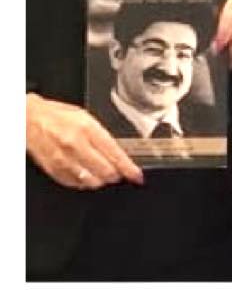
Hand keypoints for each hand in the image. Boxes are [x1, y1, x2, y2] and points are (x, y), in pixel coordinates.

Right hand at [26, 92, 143, 190]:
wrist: (26, 117)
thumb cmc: (55, 116)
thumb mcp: (84, 118)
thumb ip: (102, 137)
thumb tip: (119, 154)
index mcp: (87, 128)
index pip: (115, 154)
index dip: (129, 169)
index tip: (137, 176)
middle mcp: (75, 144)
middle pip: (106, 172)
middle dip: (115, 175)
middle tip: (116, 173)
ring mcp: (63, 158)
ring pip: (91, 181)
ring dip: (100, 180)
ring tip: (100, 174)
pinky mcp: (52, 168)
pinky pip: (74, 183)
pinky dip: (83, 182)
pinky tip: (84, 175)